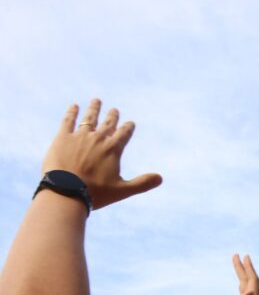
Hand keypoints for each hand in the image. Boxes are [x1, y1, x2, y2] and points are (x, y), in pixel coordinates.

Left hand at [41, 100, 161, 209]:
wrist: (67, 192)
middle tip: (114, 110)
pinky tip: (74, 106)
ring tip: (96, 101)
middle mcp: (98, 138)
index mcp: (113, 149)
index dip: (128, 127)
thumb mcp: (122, 191)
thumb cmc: (96, 193)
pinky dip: (72, 112)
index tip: (130, 123)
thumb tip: (160, 178)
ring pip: (89, 118)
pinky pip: (68, 121)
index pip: (124, 133)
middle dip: (112, 116)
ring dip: (94, 108)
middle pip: (108, 123)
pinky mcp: (62, 138)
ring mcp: (79, 136)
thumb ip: (142, 183)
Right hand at [225, 255, 258, 294]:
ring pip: (247, 288)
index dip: (247, 268)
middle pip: (250, 282)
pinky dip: (242, 287)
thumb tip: (248, 292)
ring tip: (238, 266)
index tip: (243, 256)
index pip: (252, 281)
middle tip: (237, 255)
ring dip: (243, 276)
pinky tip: (240, 288)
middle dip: (244, 268)